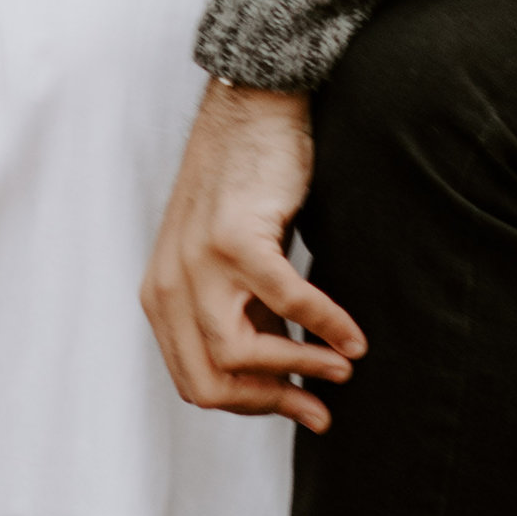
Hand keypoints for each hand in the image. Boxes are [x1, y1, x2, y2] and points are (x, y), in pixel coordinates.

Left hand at [142, 82, 363, 431]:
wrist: (251, 108)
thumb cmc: (249, 185)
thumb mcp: (231, 263)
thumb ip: (245, 316)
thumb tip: (288, 381)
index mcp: (162, 296)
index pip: (196, 382)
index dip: (251, 407)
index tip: (300, 407)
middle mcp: (169, 284)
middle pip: (209, 384)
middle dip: (271, 404)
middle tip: (320, 406)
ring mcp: (198, 262)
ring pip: (240, 356)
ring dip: (300, 371)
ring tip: (343, 369)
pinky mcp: (236, 237)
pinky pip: (287, 303)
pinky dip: (326, 326)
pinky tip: (354, 337)